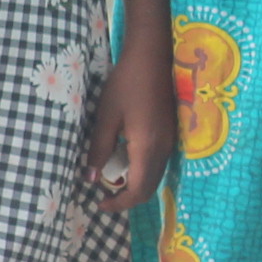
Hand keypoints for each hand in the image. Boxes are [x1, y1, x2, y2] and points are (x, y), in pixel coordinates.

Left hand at [83, 38, 174, 213]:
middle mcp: (163, 150)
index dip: (119, 204)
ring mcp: (170, 142)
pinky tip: (126, 160)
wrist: (154, 58)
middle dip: (128, 198)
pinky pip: (158, 164)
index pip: (137, 190)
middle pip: (149, 189)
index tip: (99, 204)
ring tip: (112, 178)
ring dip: (135, 185)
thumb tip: (90, 179)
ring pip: (155, 177)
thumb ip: (99, 149)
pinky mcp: (171, 134)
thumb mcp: (107, 117)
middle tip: (104, 196)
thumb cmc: (127, 84)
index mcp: (147, 147)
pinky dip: (142, 172)